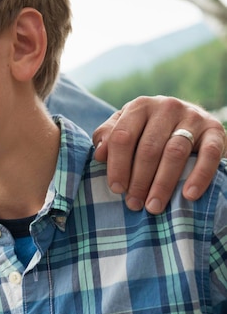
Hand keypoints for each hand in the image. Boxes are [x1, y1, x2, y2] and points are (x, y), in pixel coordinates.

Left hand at [93, 95, 225, 214]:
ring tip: (154, 206)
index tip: (116, 189)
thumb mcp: (125, 127)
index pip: (123, 136)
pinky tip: (188, 196)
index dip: (117, 164)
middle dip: (139, 180)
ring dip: (162, 184)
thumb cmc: (148, 129)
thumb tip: (99, 155)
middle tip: (133, 204)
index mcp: (139, 106)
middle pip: (148, 148)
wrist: (189, 119)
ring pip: (175, 153)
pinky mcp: (215, 129)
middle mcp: (166, 107)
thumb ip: (107, 137)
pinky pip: (209, 154)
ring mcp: (192, 116)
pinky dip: (199, 176)